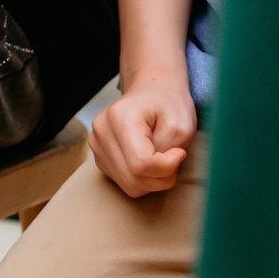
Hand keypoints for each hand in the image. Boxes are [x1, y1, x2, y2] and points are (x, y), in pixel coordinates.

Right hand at [89, 71, 197, 196]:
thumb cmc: (167, 104)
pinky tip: (148, 160)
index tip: (180, 152)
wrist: (151, 92)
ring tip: (162, 159)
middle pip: (133, 179)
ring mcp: (96, 144)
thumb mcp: (182, 123)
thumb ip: (171, 149)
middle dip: (161, 178)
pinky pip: (123, 182)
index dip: (167, 167)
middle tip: (174, 159)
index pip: (141, 163)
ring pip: (128, 185)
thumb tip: (160, 170)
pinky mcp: (98, 156)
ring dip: (153, 180)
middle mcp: (101, 131)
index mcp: (119, 117)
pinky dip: (142, 179)